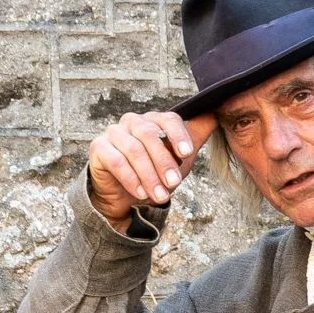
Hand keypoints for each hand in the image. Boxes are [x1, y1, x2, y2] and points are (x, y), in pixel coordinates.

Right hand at [87, 110, 216, 227]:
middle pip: (150, 134)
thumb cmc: (153, 174)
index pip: (168, 119)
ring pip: (134, 150)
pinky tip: (141, 193)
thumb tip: (214, 116)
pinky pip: (116, 161)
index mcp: (153, 120)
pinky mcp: (99, 148)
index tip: (187, 154)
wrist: (125, 196)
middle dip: (163, 161)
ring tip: (160, 196)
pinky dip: (131, 179)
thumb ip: (194, 139)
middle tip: (174, 183)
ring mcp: (114, 132)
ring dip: (149, 176)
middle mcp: (133, 121)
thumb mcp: (178, 159)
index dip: (178, 135)